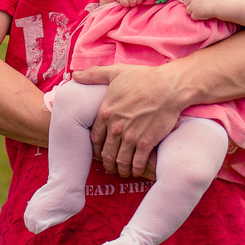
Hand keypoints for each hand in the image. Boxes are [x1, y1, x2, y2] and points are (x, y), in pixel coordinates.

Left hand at [72, 62, 184, 179]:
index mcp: (105, 112)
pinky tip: (136, 171)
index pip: (95, 137)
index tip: (98, 152)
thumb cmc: (143, 78)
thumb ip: (94, 75)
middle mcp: (116, 127)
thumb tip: (75, 75)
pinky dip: (136, 169)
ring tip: (122, 172)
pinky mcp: (146, 142)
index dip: (96, 147)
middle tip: (110, 167)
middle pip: (107, 152)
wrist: (168, 87)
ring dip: (120, 169)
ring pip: (121, 160)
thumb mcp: (115, 72)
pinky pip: (137, 162)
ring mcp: (131, 137)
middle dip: (107, 162)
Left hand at [177, 0, 218, 19]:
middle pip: (185, 3)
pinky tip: (202, 13)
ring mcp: (193, 5)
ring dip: (193, 11)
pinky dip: (197, 16)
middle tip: (199, 5)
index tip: (191, 0)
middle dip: (190, 4)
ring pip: (188, 10)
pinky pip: (192, 16)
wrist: (219, 4)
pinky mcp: (196, 13)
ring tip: (201, 9)